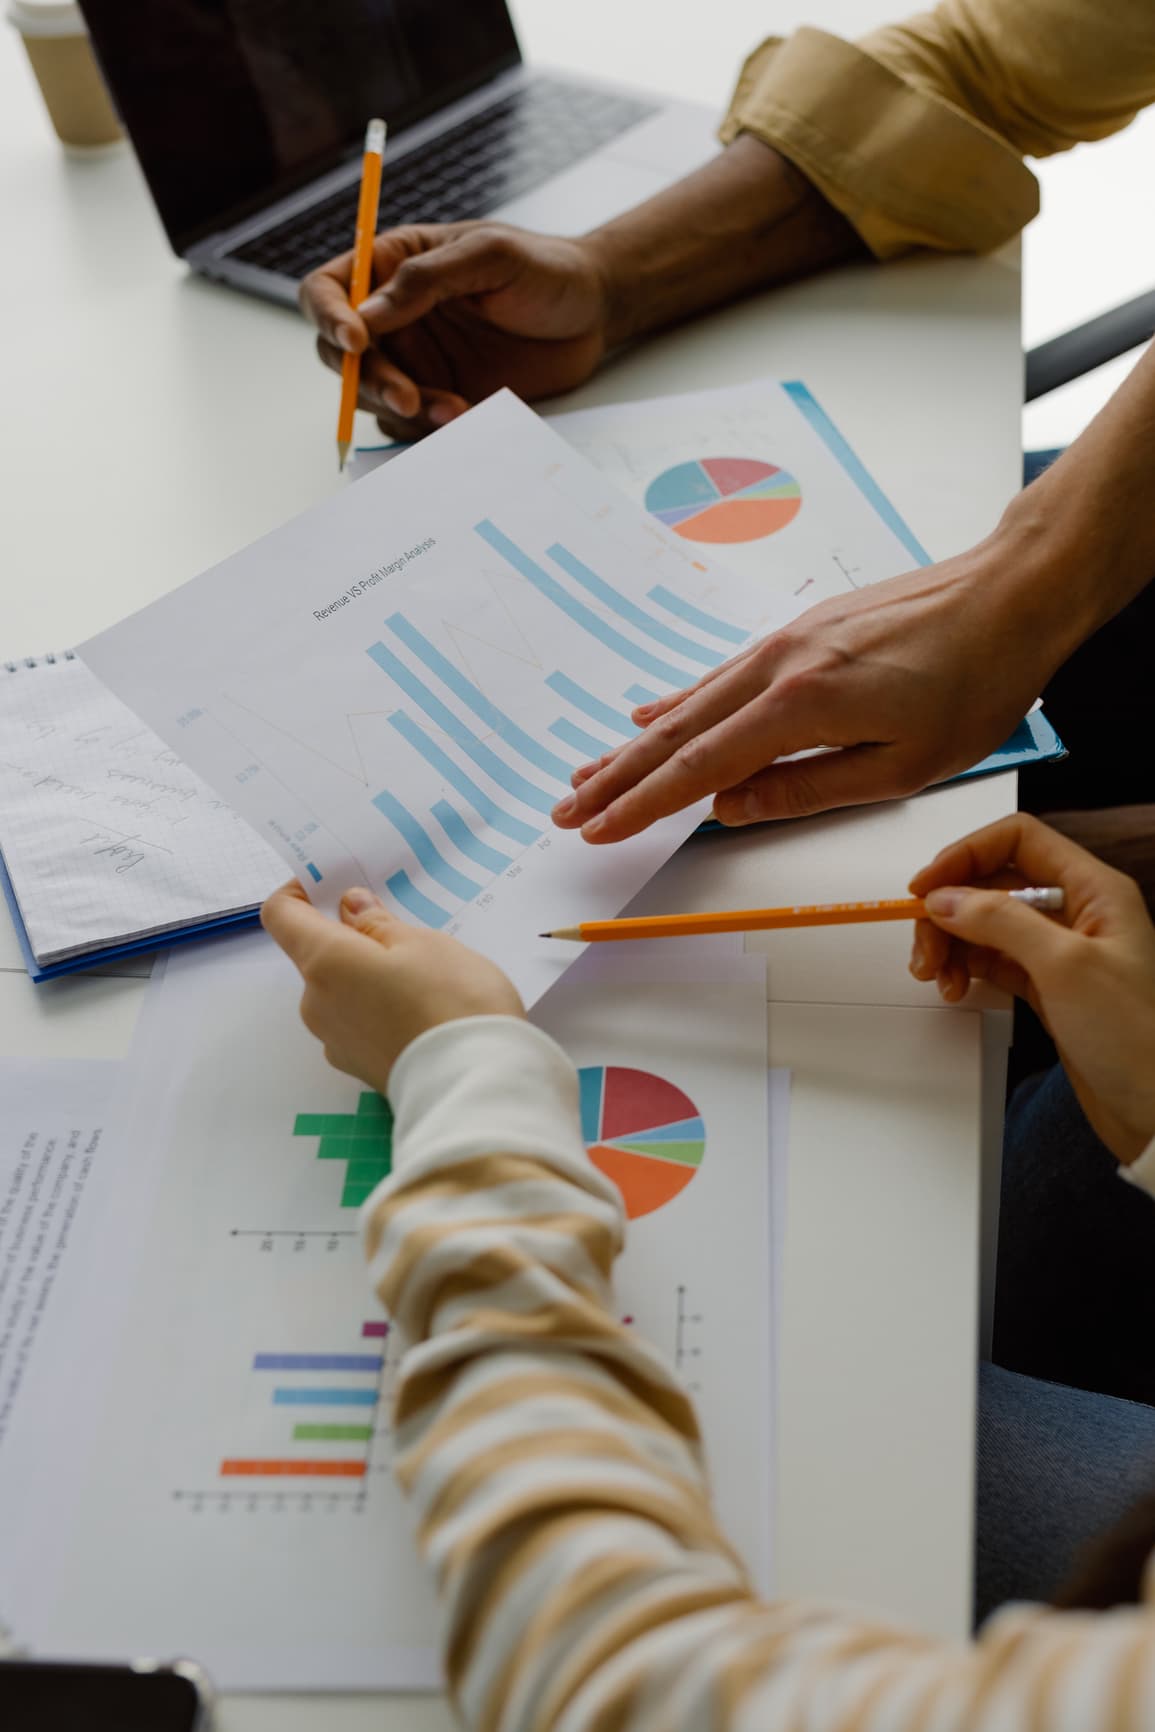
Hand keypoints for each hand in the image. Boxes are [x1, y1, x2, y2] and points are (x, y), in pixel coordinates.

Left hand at [261, 881, 523, 1094]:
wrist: (477, 1086)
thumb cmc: (451, 999)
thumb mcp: (423, 943)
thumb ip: (378, 923)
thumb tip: (350, 907)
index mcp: (324, 962)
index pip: (281, 916)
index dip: (300, 892)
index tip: (333, 885)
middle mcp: (316, 1003)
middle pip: (319, 957)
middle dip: (353, 941)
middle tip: (407, 935)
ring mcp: (335, 1042)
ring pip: (342, 993)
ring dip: (370, 978)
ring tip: (426, 980)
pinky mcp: (358, 1069)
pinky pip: (361, 1024)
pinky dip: (381, 1011)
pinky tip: (424, 1014)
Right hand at [300, 222, 609, 439]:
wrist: (593, 315)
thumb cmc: (547, 270)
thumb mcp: (491, 255)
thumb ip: (428, 278)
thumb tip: (369, 313)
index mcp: (394, 265)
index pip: (329, 290)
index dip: (329, 317)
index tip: (355, 343)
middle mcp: (394, 315)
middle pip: (340, 355)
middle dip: (368, 380)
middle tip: (409, 397)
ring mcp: (415, 360)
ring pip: (372, 397)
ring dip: (406, 410)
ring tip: (458, 409)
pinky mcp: (439, 395)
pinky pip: (410, 424)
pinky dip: (429, 429)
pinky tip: (467, 415)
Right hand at [551, 532, 1061, 841]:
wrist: (1009, 595)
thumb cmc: (974, 682)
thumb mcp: (901, 765)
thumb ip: (806, 790)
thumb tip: (730, 810)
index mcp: (800, 705)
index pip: (698, 769)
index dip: (641, 807)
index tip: (596, 831)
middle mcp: (777, 666)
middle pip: (676, 733)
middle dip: (616, 777)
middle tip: (566, 808)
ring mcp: (783, 643)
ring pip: (690, 703)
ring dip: (635, 742)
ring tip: (589, 772)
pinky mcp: (799, 634)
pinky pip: (721, 675)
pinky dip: (678, 701)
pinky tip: (650, 711)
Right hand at [908, 814, 1154, 1164]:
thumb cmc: (1140, 1038)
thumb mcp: (1065, 967)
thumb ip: (1002, 921)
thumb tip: (948, 897)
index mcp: (1095, 890)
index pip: (1019, 841)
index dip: (967, 855)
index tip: (926, 888)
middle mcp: (1077, 913)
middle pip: (994, 883)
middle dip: (951, 909)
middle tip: (926, 947)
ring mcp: (1061, 951)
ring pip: (987, 924)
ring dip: (953, 942)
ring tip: (938, 975)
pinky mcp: (1048, 986)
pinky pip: (994, 960)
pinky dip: (968, 968)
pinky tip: (958, 986)